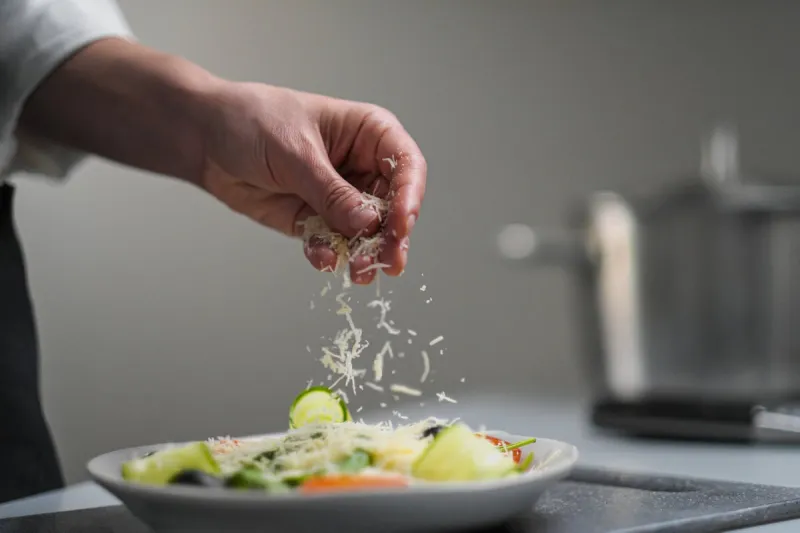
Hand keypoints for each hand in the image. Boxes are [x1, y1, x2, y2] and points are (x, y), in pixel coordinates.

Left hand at [199, 83, 426, 283]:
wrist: (207, 139)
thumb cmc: (253, 122)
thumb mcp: (296, 153)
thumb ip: (332, 192)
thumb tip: (367, 225)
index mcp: (369, 134)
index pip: (406, 166)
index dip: (409, 196)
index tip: (400, 225)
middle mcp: (362, 167)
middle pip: (393, 207)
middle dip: (391, 237)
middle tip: (389, 263)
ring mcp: (341, 197)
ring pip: (367, 233)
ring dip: (365, 254)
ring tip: (359, 272)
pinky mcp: (317, 220)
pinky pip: (334, 244)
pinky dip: (331, 255)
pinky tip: (324, 259)